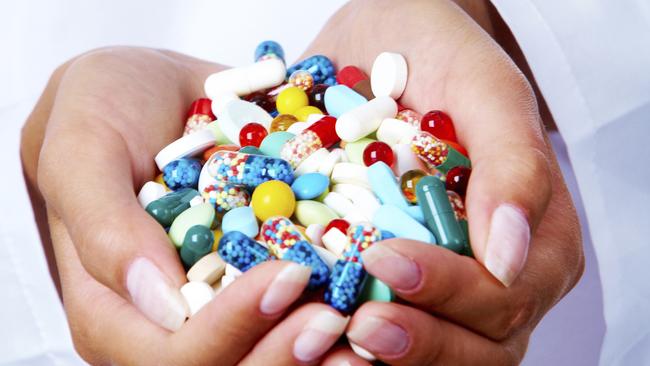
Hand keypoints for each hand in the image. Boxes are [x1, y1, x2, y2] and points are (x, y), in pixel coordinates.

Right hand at [20, 48, 366, 364]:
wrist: (146, 88)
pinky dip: (336, 314)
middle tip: (338, 315)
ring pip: (268, 355)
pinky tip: (369, 301)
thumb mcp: (83, 151)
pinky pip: (292, 314)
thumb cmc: (102, 112)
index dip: (233, 328)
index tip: (289, 276)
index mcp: (113, 311)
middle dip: (284, 352)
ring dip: (319, 351)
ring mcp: (216, 306)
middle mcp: (168, 324)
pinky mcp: (253, 279)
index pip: (174, 354)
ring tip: (364, 323)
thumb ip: (104, 229)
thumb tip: (161, 303)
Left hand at [302, 0, 583, 363]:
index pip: (505, 296)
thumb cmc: (446, 59)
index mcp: (535, 242)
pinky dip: (349, 345)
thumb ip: (514, 167)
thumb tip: (507, 257)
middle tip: (356, 324)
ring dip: (382, 357)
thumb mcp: (486, 92)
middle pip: (475, 346)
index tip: (385, 260)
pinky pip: (379, 331)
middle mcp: (495, 278)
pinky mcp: (391, 286)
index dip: (450, 292)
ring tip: (328, 340)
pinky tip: (314, 330)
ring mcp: (443, 289)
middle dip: (418, 341)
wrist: (387, 42)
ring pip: (429, 353)